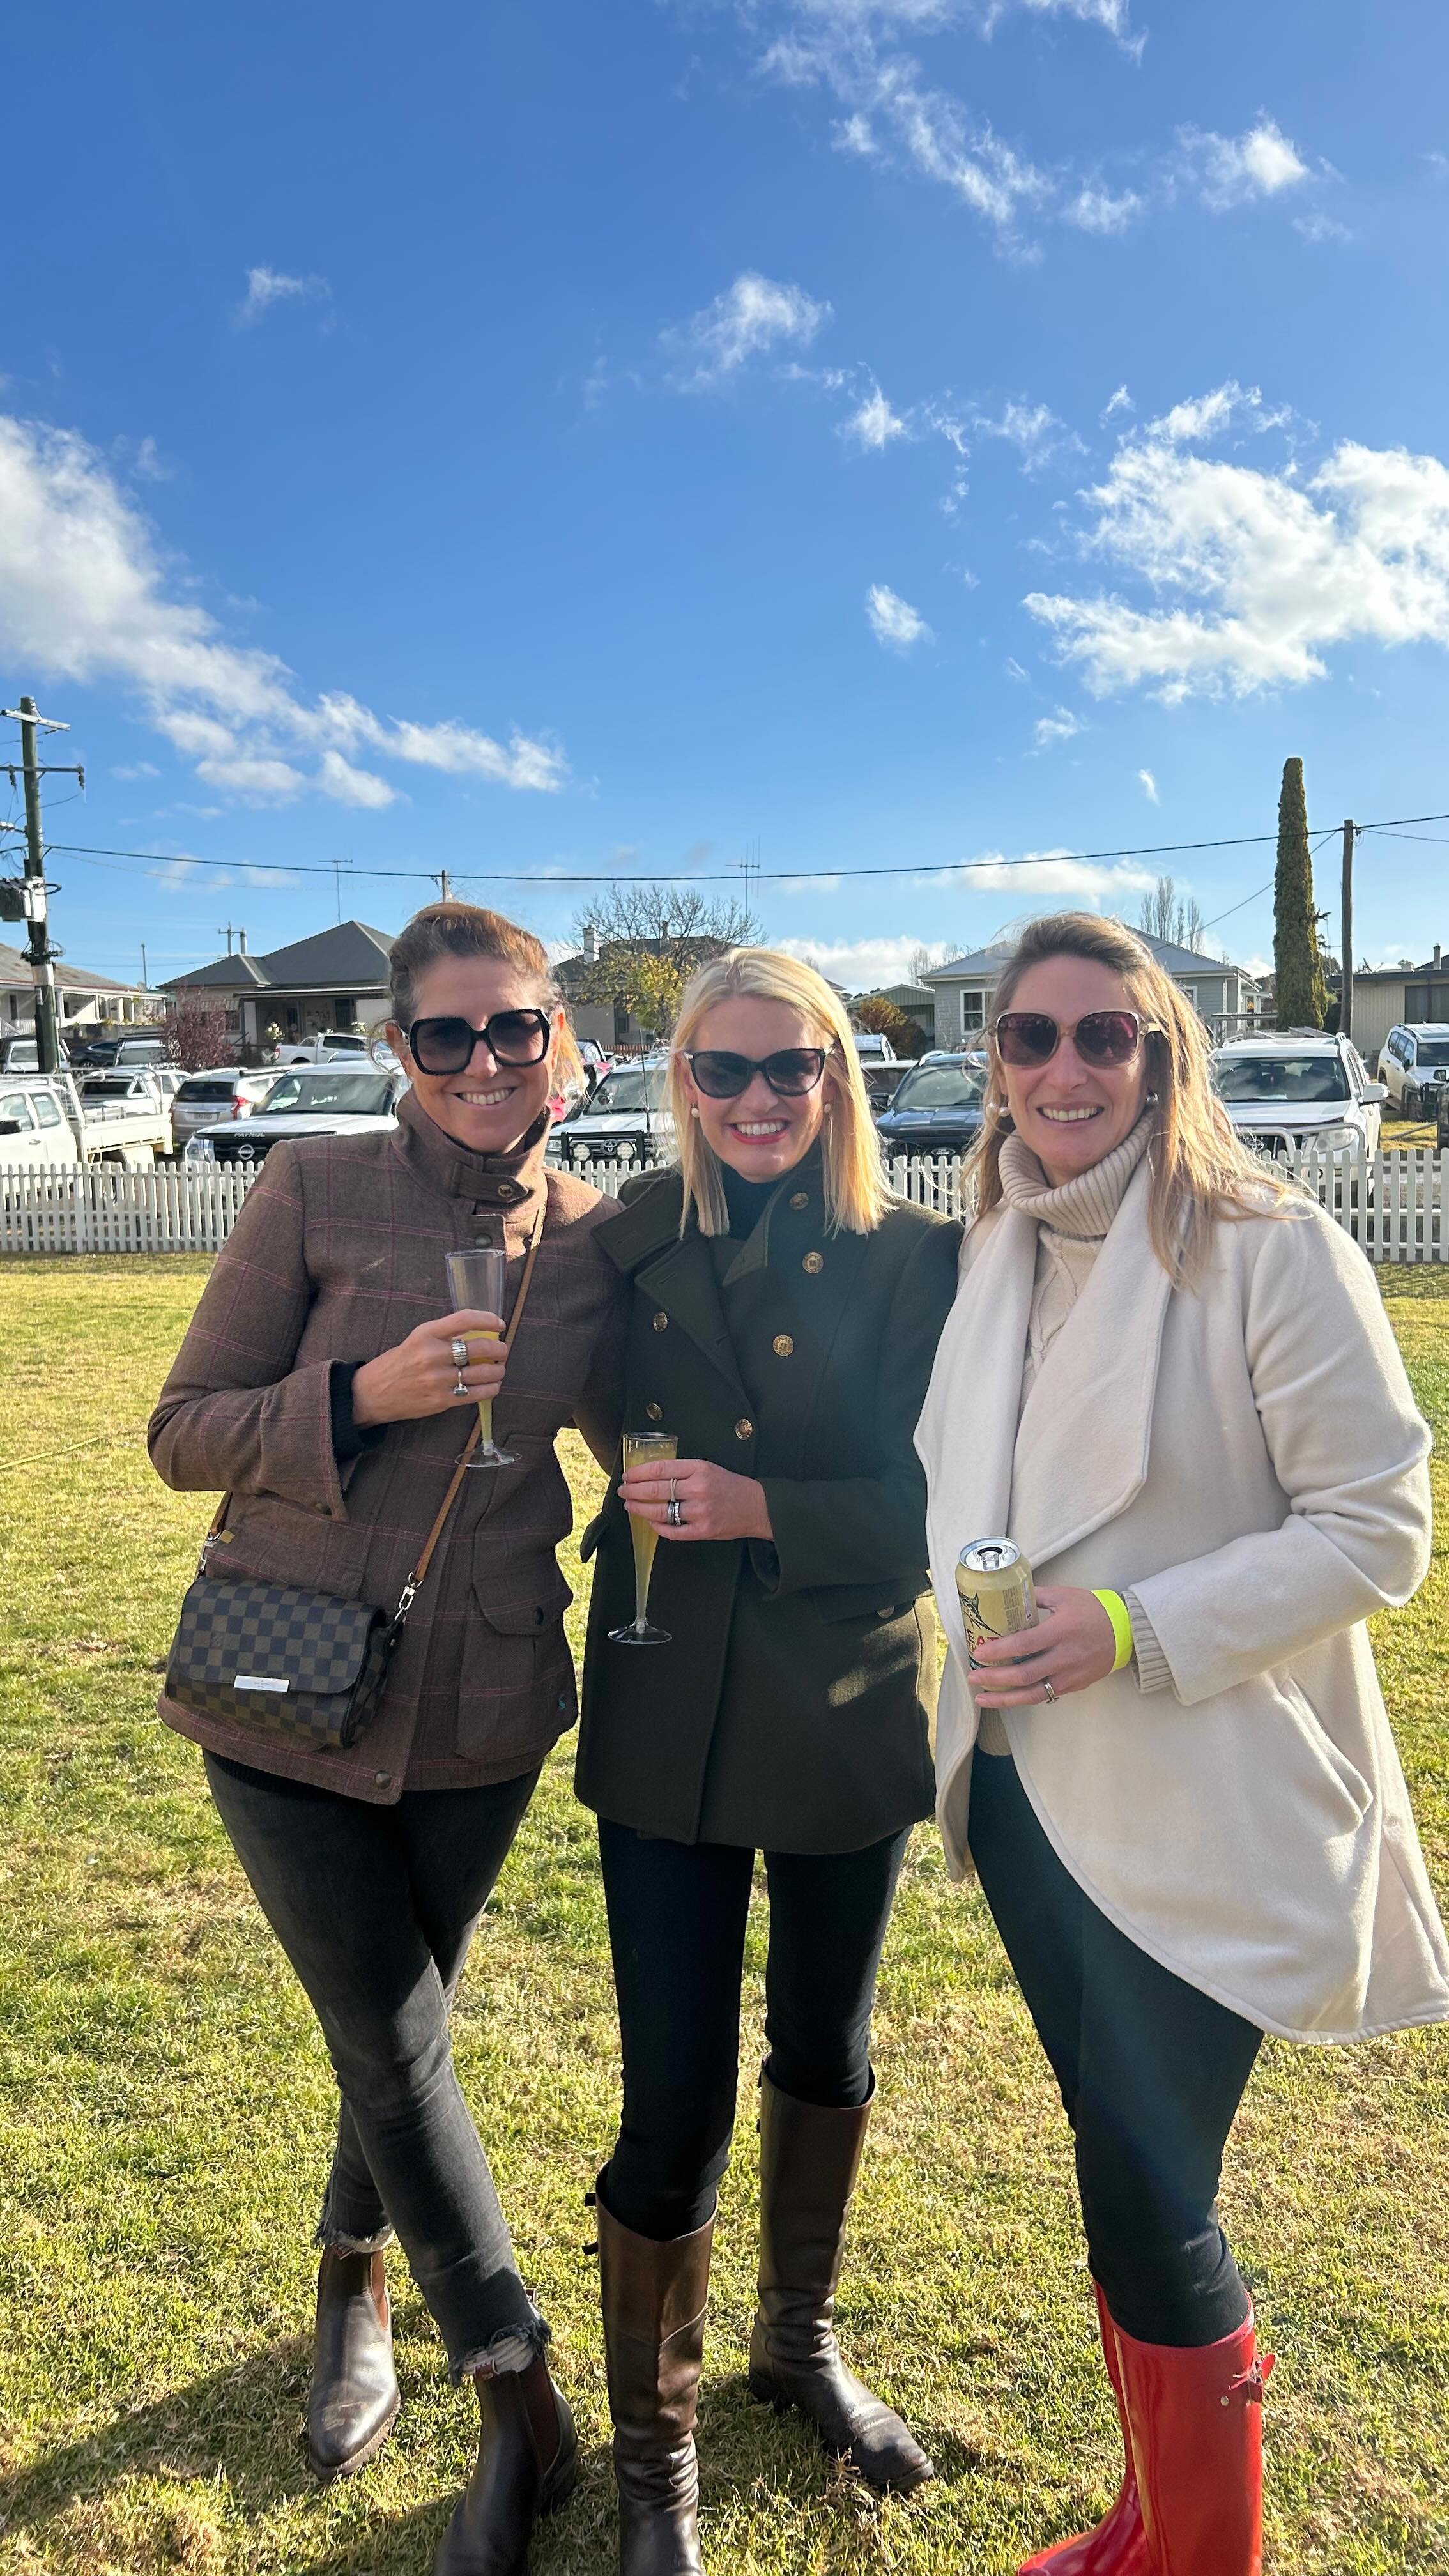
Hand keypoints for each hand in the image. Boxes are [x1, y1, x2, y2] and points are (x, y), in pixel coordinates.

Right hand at [352, 1309, 507, 1427]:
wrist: (372, 1393)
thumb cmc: (398, 1363)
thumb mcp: (417, 1339)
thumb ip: (444, 1336)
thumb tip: (479, 1334)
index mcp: (426, 1334)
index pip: (465, 1319)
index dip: (488, 1319)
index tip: (499, 1324)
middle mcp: (433, 1355)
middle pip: (481, 1347)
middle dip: (500, 1349)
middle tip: (502, 1351)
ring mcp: (438, 1379)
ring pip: (484, 1373)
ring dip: (498, 1370)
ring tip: (498, 1369)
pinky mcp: (441, 1401)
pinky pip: (477, 1394)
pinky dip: (491, 1389)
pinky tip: (492, 1386)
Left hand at [619, 1455, 773, 1543]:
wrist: (757, 1507)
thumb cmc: (729, 1486)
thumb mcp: (707, 1468)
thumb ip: (681, 1471)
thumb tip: (649, 1475)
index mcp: (699, 1469)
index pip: (660, 1469)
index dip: (639, 1472)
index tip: (628, 1475)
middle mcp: (699, 1489)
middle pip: (656, 1490)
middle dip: (633, 1491)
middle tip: (623, 1490)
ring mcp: (701, 1512)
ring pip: (661, 1511)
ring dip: (640, 1509)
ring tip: (629, 1505)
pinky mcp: (703, 1531)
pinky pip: (672, 1531)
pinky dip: (657, 1526)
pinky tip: (649, 1521)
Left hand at [969, 1585, 1117, 1708]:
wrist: (1125, 1631)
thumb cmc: (1092, 1610)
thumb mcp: (1064, 1596)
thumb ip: (1035, 1595)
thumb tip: (1005, 1595)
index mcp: (1061, 1630)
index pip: (1024, 1644)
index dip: (999, 1650)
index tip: (979, 1652)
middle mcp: (1065, 1656)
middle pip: (1025, 1674)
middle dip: (995, 1678)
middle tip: (973, 1677)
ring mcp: (1070, 1675)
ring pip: (1033, 1693)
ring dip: (1005, 1699)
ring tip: (982, 1698)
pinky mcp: (1074, 1686)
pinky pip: (1045, 1695)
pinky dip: (1024, 1698)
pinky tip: (1007, 1698)